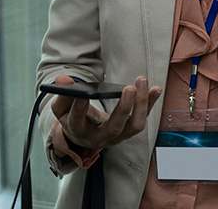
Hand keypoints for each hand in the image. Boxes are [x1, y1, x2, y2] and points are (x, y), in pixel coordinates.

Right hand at [49, 75, 163, 153]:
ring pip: (133, 126)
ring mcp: (117, 137)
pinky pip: (142, 118)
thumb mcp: (62, 108)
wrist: (84, 135)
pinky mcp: (128, 131)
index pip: (78, 121)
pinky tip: (155, 89)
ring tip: (141, 82)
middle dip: (123, 109)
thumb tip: (63, 79)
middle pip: (114, 128)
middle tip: (128, 89)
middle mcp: (100, 138)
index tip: (83, 94)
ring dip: (141, 104)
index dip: (79, 108)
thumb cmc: (72, 117)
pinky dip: (149, 103)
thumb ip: (62, 94)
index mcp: (78, 131)